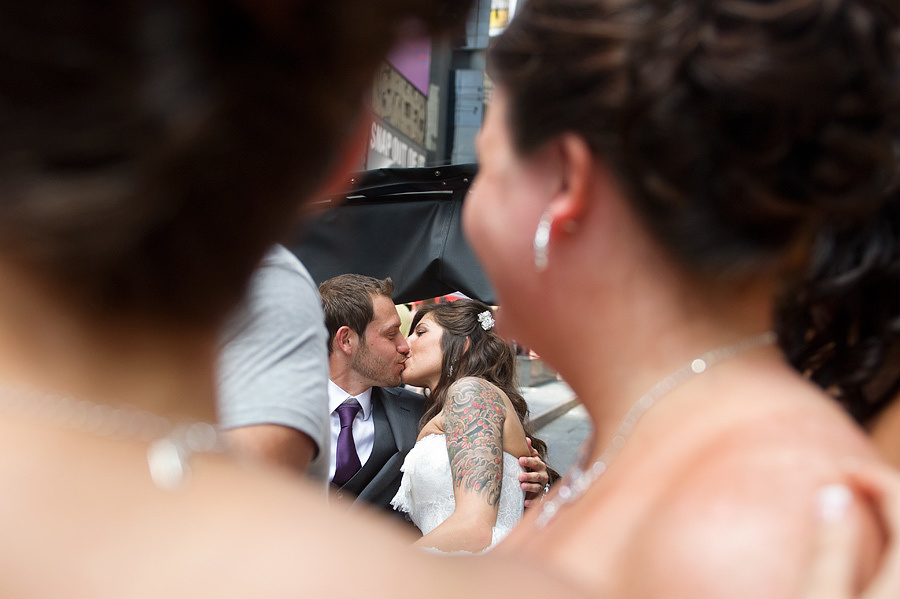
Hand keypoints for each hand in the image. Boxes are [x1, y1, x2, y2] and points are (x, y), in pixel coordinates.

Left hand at [519, 437, 549, 507]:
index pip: (535, 462)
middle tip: (520, 476)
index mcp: (540, 466)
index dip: (528, 461)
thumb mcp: (531, 460)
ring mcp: (541, 487)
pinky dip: (531, 502)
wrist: (537, 484)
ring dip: (529, 487)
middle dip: (529, 476)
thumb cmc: (531, 469)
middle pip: (537, 476)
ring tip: (522, 486)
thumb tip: (526, 439)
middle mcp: (542, 476)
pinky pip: (535, 501)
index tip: (520, 459)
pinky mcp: (538, 497)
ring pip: (536, 487)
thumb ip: (529, 451)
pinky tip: (525, 502)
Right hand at [801, 461, 899, 598]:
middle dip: (887, 491)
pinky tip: (865, 543)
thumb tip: (833, 494)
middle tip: (853, 476)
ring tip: (859, 500)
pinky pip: (896, 560)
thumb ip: (831, 548)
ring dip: (889, 514)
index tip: (845, 466)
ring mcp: (898, 592)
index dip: (879, 479)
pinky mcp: (890, 597)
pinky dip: (888, 538)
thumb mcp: (822, 597)